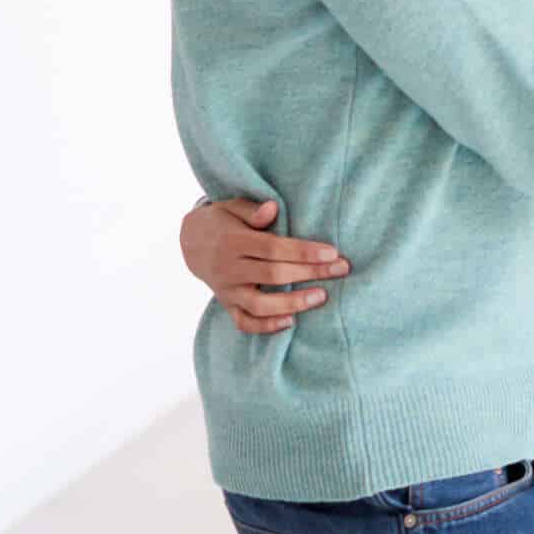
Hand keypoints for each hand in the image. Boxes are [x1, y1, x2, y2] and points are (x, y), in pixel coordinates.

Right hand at [180, 198, 348, 335]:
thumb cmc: (224, 221)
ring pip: (260, 304)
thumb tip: (272, 208)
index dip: (303, 251)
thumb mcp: (232, 207)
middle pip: (274, 275)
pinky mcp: (227, 305)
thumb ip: (253, 210)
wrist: (191, 242)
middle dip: (310, 273)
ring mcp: (227, 290)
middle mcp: (229, 269)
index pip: (273, 248)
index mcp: (233, 241)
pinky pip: (244, 322)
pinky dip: (265, 326)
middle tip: (341, 269)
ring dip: (292, 303)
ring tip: (322, 296)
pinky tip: (290, 322)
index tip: (332, 252)